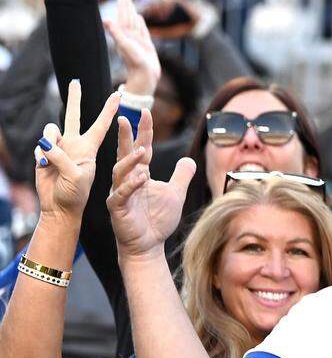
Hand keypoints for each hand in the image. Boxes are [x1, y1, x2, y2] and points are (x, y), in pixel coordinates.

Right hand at [34, 81, 120, 222]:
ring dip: (49, 140)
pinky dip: (40, 154)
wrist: (59, 207)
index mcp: (89, 148)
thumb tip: (46, 143)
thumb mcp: (75, 176)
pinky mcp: (44, 154)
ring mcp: (59, 148)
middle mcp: (75, 144)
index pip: (101, 125)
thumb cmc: (75, 194)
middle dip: (74, 99)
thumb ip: (61, 157)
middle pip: (73, 116)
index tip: (119, 94)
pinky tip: (44, 166)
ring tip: (51, 161)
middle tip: (75, 81)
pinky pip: (40, 145)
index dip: (109, 110)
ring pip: (51, 130)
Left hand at [106, 0, 160, 96]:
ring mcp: (137, 40)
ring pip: (135, 22)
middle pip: (128, 17)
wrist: (145, 75)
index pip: (124, 16)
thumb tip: (106, 19)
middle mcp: (130, 35)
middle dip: (127, 6)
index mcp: (125, 34)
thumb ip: (116, 32)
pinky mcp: (145, 44)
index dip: (123, 6)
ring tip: (131, 4)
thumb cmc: (135, 62)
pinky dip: (141, 23)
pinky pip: (142, 30)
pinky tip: (139, 18)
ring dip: (133, 12)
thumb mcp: (124, 45)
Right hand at [107, 110, 195, 258]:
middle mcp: (126, 180)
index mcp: (139, 174)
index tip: (145, 112)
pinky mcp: (117, 209)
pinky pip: (121, 194)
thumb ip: (181, 176)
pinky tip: (141, 177)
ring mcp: (119, 193)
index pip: (140, 147)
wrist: (148, 245)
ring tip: (141, 150)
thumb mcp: (175, 193)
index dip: (143, 131)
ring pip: (120, 172)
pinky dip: (130, 185)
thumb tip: (189, 160)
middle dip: (124, 136)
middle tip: (125, 118)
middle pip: (124, 153)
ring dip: (130, 160)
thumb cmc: (158, 219)